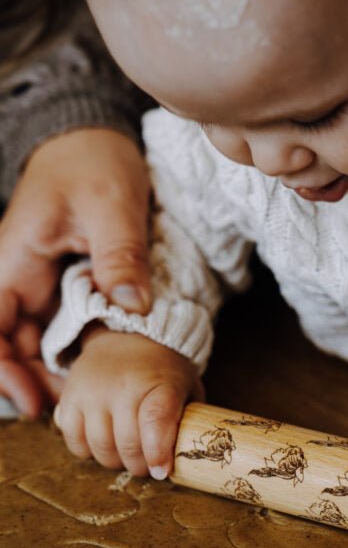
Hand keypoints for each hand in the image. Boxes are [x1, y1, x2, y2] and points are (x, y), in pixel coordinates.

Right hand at [0, 128, 150, 416]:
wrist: (93, 138)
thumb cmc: (93, 161)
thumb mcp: (112, 205)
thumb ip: (120, 256)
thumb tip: (133, 307)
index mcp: (14, 262)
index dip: (2, 371)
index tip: (31, 401)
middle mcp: (21, 279)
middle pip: (13, 346)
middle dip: (38, 382)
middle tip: (78, 409)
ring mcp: (42, 285)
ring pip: (39, 343)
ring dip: (60, 372)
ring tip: (95, 396)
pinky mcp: (66, 287)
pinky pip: (64, 329)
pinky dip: (78, 351)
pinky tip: (103, 368)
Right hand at [55, 327, 203, 477]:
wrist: (127, 334)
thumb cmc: (162, 369)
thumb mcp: (186, 387)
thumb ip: (189, 419)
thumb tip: (187, 457)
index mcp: (159, 383)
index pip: (155, 421)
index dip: (157, 452)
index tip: (160, 471)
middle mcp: (122, 386)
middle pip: (127, 443)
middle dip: (139, 465)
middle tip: (146, 466)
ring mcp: (92, 392)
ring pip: (100, 447)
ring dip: (115, 462)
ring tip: (125, 456)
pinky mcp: (70, 397)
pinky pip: (74, 440)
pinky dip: (87, 452)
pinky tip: (102, 445)